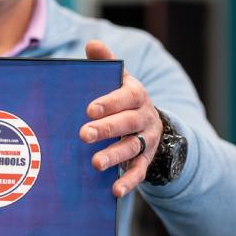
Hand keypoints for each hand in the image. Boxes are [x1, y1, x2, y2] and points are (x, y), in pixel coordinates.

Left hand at [80, 40, 163, 197]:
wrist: (152, 121)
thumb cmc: (124, 97)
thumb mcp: (119, 78)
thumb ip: (106, 62)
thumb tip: (92, 44)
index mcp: (136, 95)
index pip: (125, 97)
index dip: (109, 103)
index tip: (89, 109)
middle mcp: (144, 117)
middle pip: (127, 123)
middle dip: (106, 129)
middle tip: (84, 134)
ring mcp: (146, 140)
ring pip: (132, 148)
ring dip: (114, 156)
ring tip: (95, 163)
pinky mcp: (145, 160)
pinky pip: (139, 172)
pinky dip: (128, 182)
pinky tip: (114, 190)